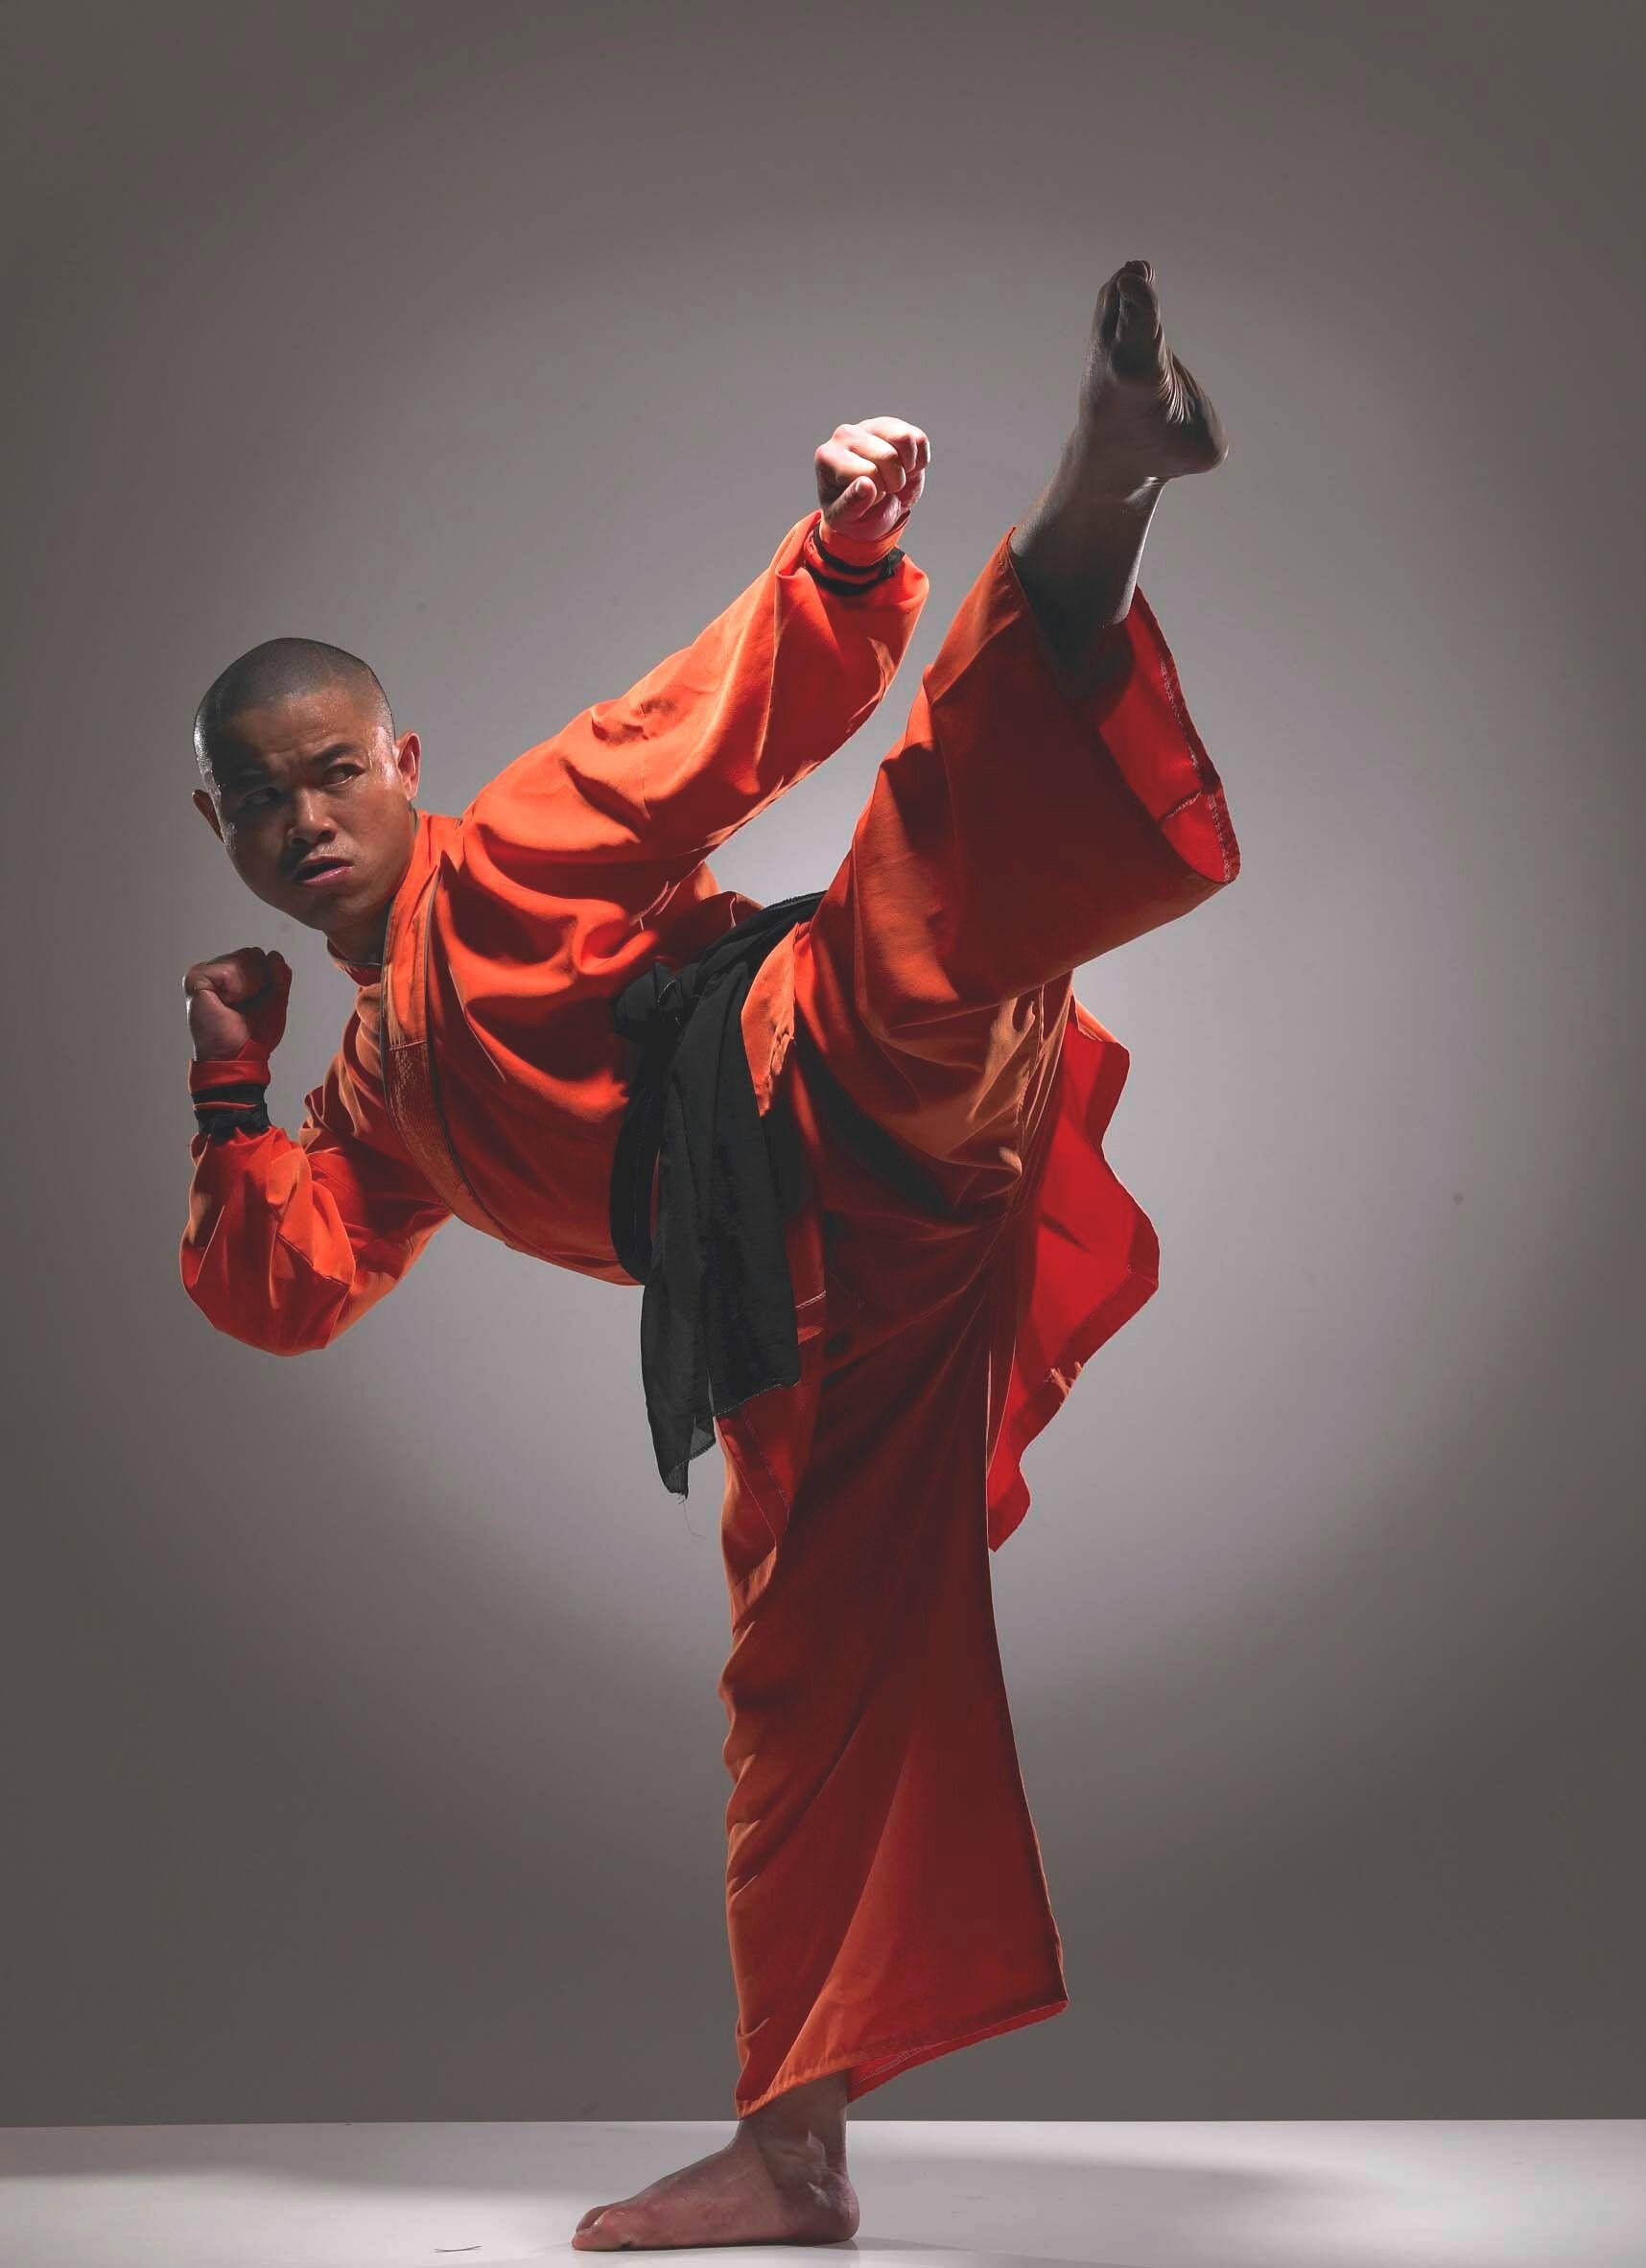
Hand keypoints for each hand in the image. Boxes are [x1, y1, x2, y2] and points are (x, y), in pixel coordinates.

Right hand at [184, 946, 291, 1063]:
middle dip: (259, 981)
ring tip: (235, 1006)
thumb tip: (274, 955)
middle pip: (252, 953)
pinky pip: (227, 970)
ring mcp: (203, 973)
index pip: (259, 956)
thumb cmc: (254, 1036)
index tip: (257, 1002)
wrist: (240, 1057)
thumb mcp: (277, 1000)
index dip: (268, 979)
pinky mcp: (196, 980)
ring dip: (249, 986)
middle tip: (246, 1006)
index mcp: (233, 975)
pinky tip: (226, 1004)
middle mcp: (216, 971)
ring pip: (243, 958)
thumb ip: (281, 975)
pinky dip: (235, 990)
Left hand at [815, 417, 929, 542]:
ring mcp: (869, 425)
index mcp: (826, 457)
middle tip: (882, 491)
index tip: (865, 499)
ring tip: (893, 478)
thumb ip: (852, 505)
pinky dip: (919, 462)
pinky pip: (918, 439)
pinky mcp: (893, 425)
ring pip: (904, 440)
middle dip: (893, 483)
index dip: (876, 494)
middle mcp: (844, 434)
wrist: (872, 506)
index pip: (867, 473)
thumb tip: (867, 485)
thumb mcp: (846, 520)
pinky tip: (904, 469)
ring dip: (907, 469)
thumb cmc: (854, 513)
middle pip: (888, 457)